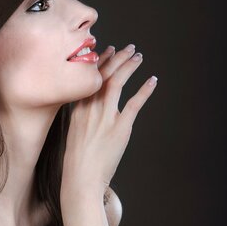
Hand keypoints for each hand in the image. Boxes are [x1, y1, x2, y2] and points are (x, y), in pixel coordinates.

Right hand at [61, 44, 157, 198]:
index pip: (89, 77)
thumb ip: (83, 115)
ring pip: (117, 83)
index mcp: (77, 108)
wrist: (80, 177)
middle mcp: (90, 108)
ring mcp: (105, 117)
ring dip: (129, 66)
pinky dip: (145, 90)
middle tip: (128, 48)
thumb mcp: (74, 131)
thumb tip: (91, 107)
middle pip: (104, 75)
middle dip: (117, 58)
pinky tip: (152, 81)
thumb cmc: (77, 159)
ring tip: (138, 57)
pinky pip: (135, 103)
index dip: (100, 61)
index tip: (108, 50)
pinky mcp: (120, 127)